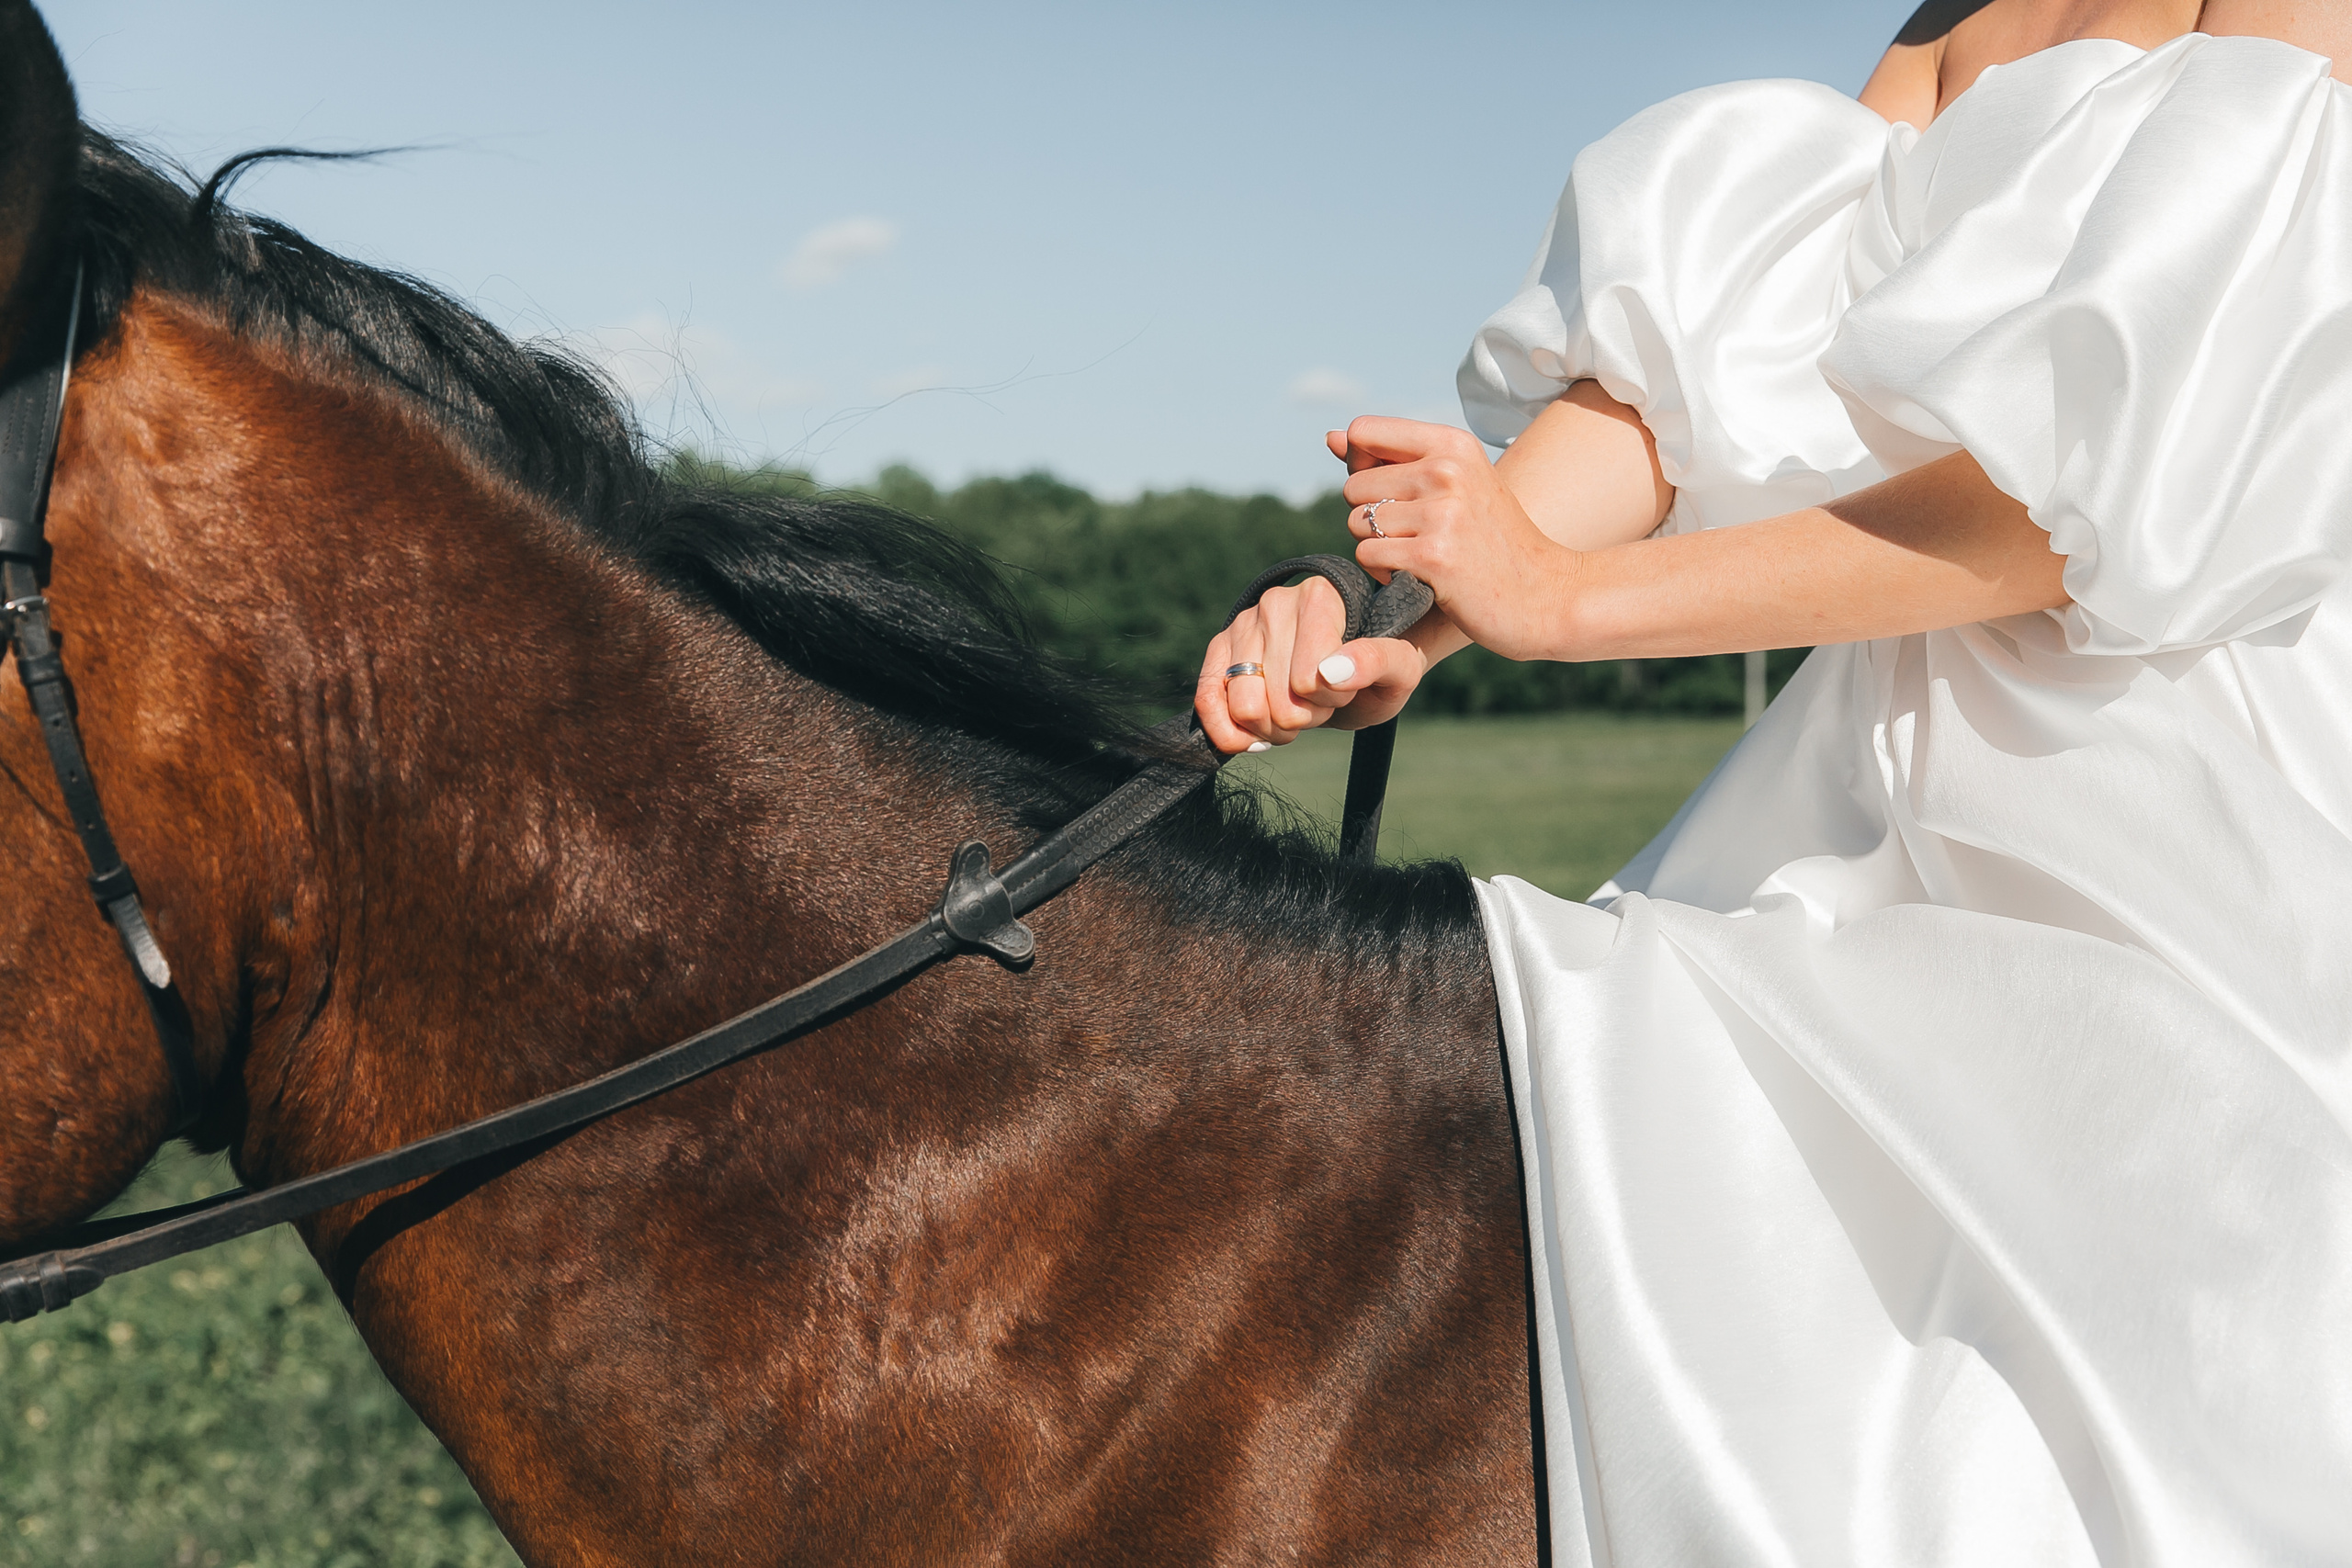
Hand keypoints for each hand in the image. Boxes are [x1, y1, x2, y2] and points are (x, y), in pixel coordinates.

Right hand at [1194, 574, 1428, 752]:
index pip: (1309, 679)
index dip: (1331, 700)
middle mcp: (1275, 602)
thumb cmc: (1377, 671)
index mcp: (1320, 597)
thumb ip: (1379, 662)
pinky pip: (1207, 701)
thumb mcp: (1399, 670)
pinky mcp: (1219, 649)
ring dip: (1273, 728)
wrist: (1353, 670)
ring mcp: (1242, 624)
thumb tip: (1331, 672)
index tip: (1346, 687)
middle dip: (1303, 718)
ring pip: (1244, 707)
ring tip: (1294, 709)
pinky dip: (1229, 733)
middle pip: (1277, 701)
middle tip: (1321, 703)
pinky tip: (1254, 736)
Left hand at [1339, 417, 1583, 660]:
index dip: (1360, 466)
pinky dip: (1383, 573)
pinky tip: (1418, 578)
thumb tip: (1331, 438)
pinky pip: (1368, 555)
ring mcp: (1441, 513)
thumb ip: (1390, 459)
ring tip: (1419, 557)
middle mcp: (1447, 471)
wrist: (1546, 595)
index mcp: (1452, 444)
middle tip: (1415, 536)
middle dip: (1370, 516)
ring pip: (1356, 523)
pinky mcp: (1433, 556)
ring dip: (1376, 548)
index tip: (1391, 493)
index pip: (1362, 432)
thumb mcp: (1454, 484)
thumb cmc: (1492, 542)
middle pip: (1353, 485)